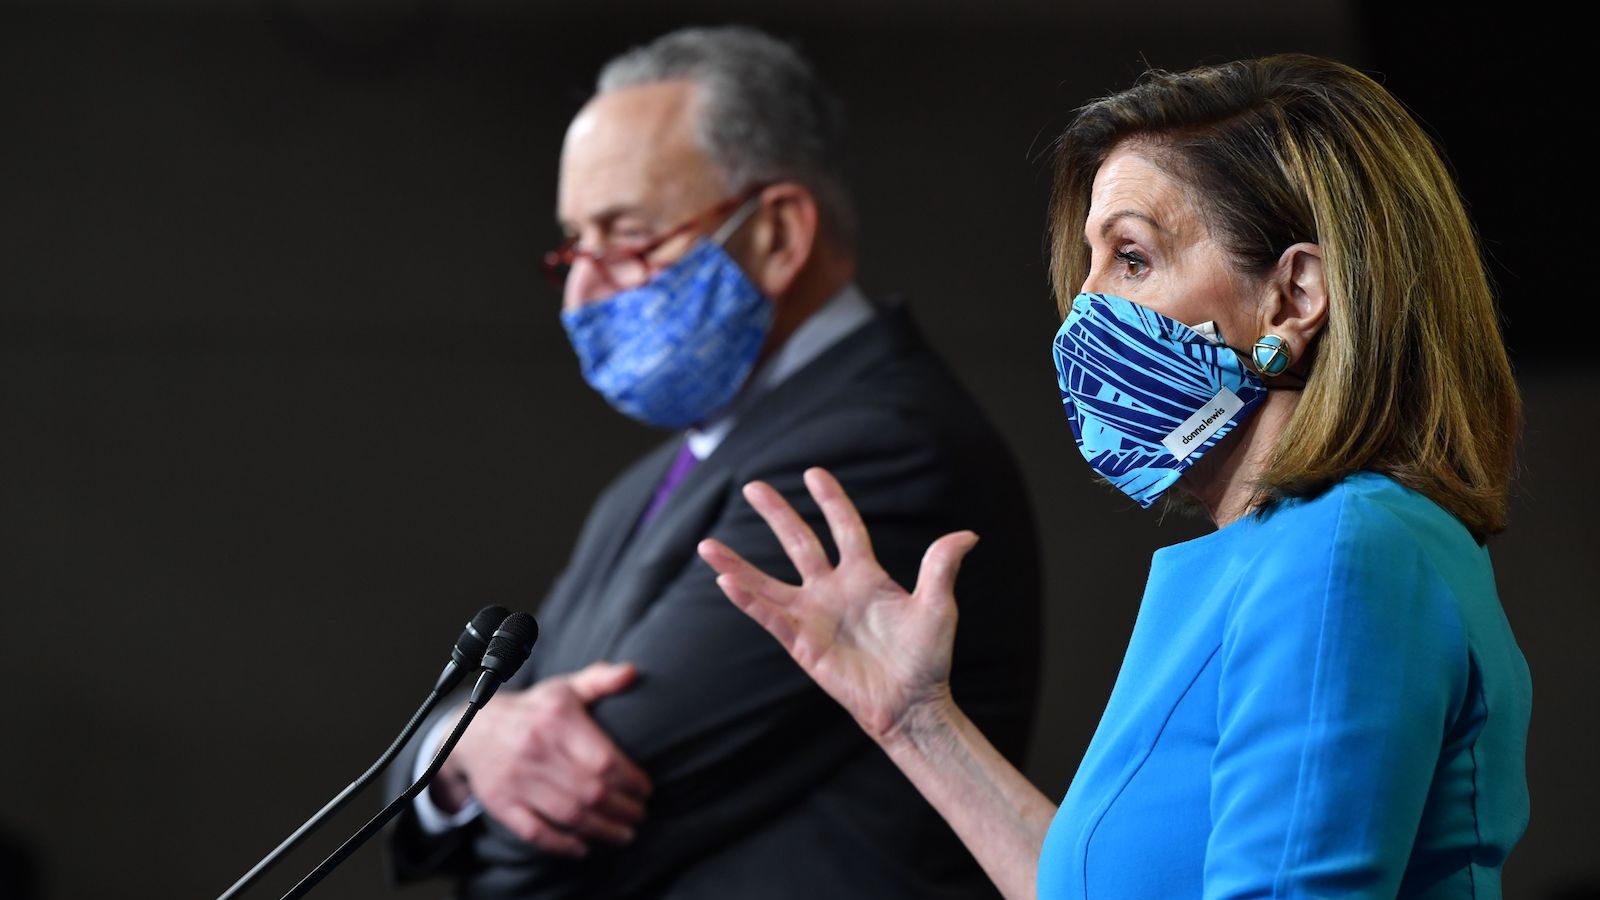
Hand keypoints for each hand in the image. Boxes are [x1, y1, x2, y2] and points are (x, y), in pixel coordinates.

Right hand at [435, 662, 651, 855]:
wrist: (472, 730)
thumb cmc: (531, 710)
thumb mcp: (564, 689)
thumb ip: (600, 680)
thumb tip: (632, 672)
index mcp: (557, 721)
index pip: (604, 760)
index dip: (631, 780)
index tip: (646, 789)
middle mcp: (537, 751)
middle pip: (591, 792)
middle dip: (624, 809)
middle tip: (640, 815)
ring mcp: (517, 780)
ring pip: (569, 815)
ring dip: (603, 830)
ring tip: (625, 833)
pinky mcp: (502, 804)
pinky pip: (535, 832)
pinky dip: (562, 845)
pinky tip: (584, 848)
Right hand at [696, 466, 977, 744]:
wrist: (912, 705)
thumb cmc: (927, 659)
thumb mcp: (937, 607)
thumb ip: (941, 567)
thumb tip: (967, 534)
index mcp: (866, 577)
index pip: (844, 528)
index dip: (830, 501)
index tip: (813, 473)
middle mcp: (834, 591)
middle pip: (800, 543)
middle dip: (777, 514)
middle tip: (753, 486)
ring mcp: (814, 616)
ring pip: (769, 582)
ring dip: (739, 564)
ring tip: (707, 545)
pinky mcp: (802, 644)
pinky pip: (770, 616)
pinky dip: (748, 600)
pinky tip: (725, 580)